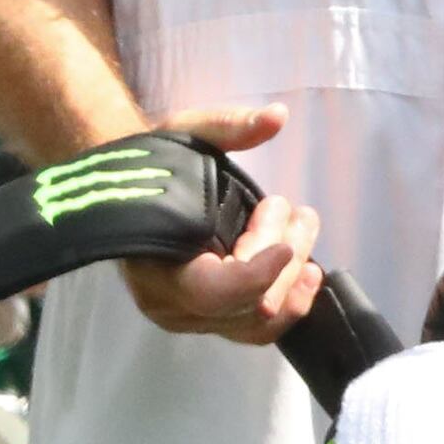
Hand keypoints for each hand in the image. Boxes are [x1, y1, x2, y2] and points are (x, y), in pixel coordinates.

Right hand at [116, 104, 324, 344]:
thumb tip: (277, 116)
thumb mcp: (188, 132)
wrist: (132, 189)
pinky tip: (310, 271)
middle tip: (295, 210)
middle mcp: (171, 302)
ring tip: (305, 229)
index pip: (210, 292)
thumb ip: (229, 126)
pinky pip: (258, 328)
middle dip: (284, 256)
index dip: (255, 275)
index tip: (286, 245)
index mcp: (155, 263)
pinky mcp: (214, 318)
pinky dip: (291, 303)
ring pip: (258, 322)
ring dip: (294, 277)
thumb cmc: (160, 162)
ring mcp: (194, 316)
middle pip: (246, 304)